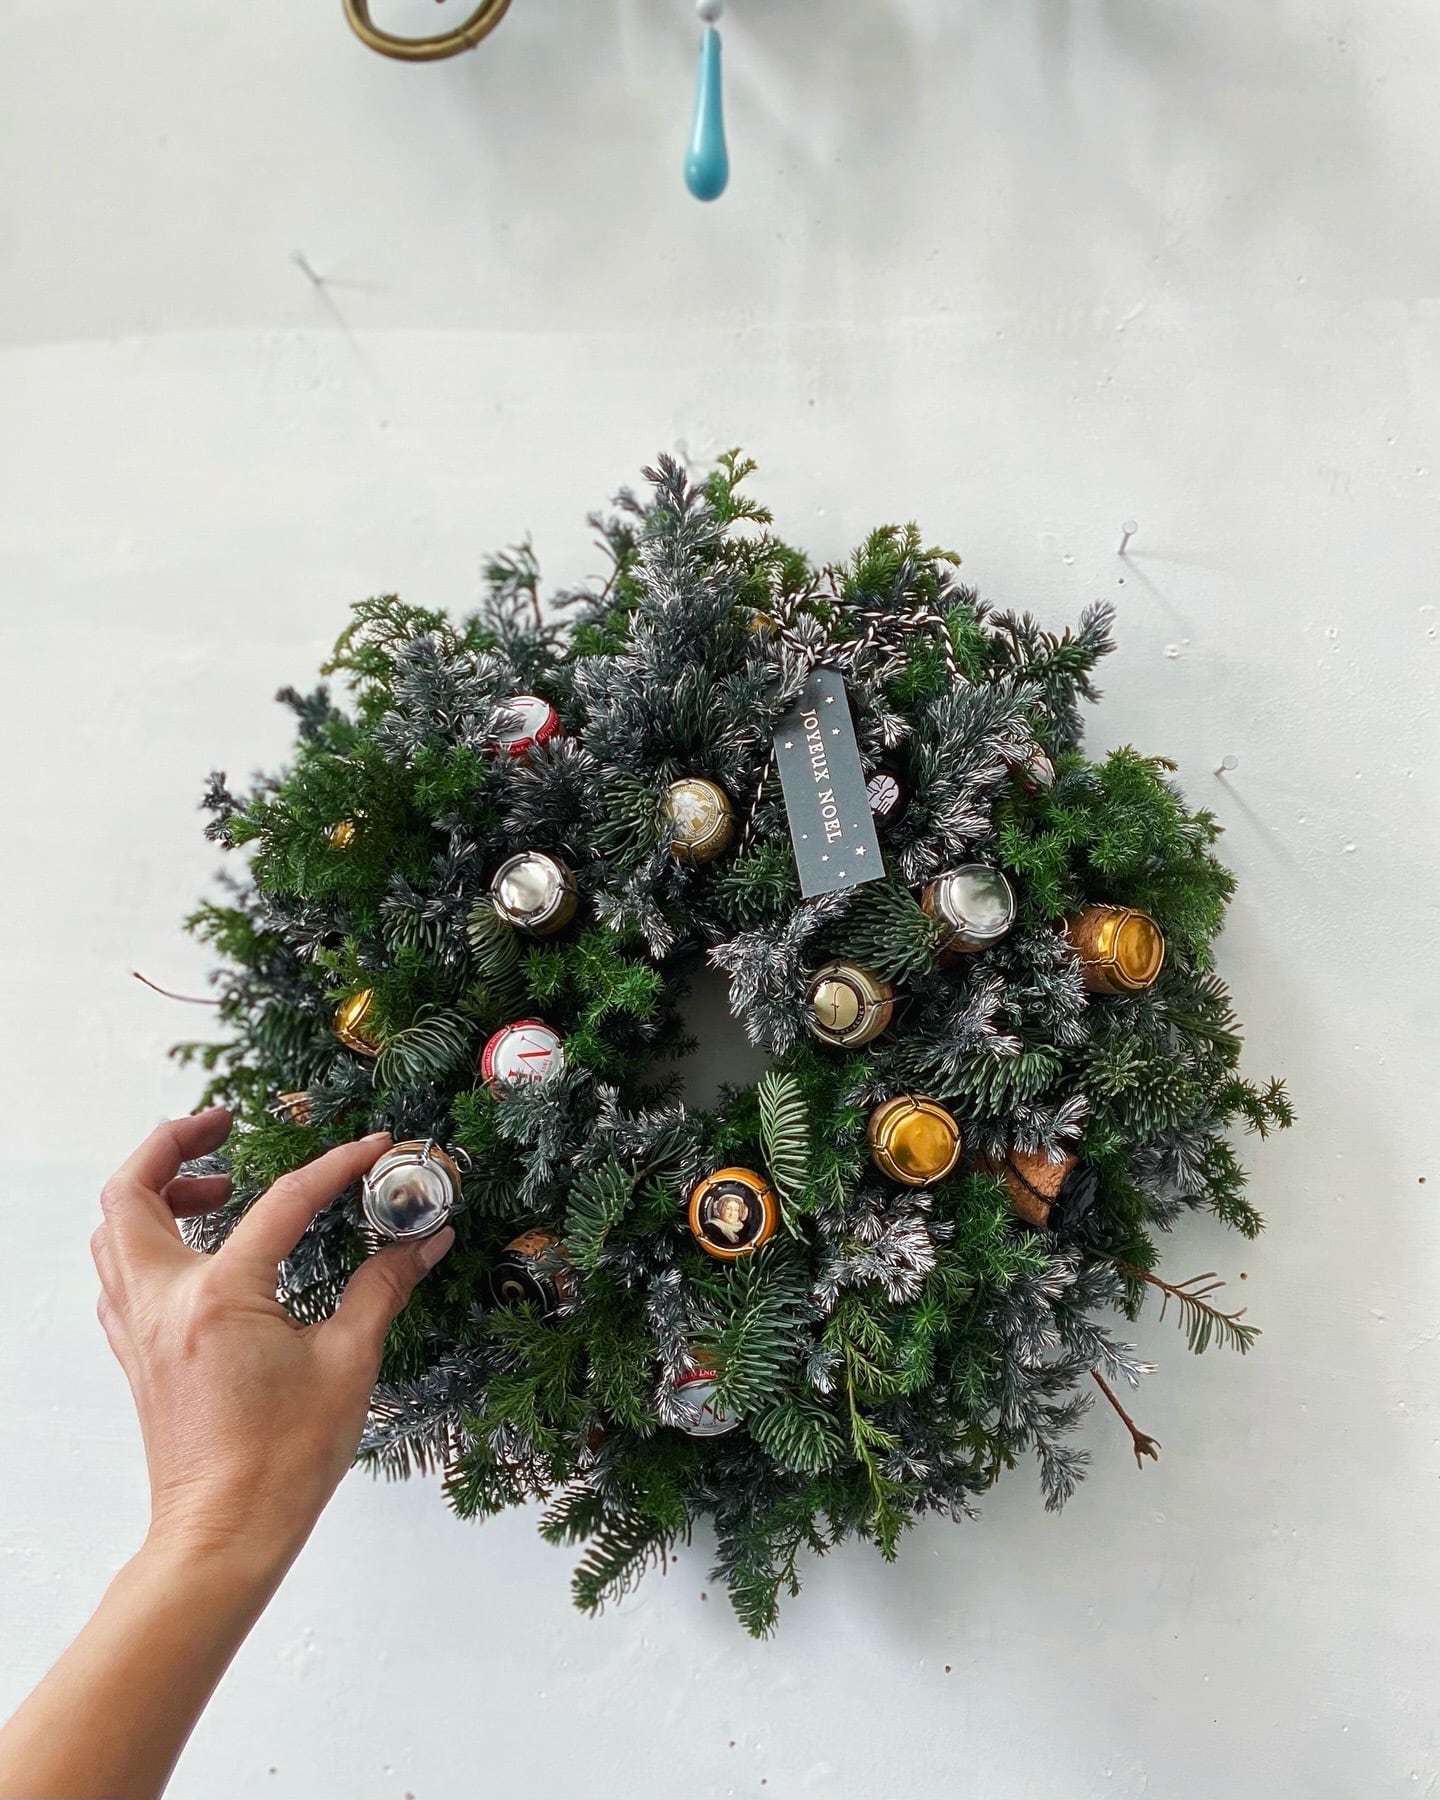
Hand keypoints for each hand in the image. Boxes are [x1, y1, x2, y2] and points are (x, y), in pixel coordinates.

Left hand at [92, 1108, 453, 1578]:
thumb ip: (383, 1288)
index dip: (335, 1165)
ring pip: (113, 1229)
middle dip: (174, 1141)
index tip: (373, 1147)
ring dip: (154, 1188)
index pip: (281, 1200)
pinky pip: (118, 1274)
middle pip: (131, 1190)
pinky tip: (198, 1250)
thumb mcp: (349, 1364)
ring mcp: (139, 1329)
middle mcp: (163, 1302)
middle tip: (226, 1123)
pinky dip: (148, 1240)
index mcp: (219, 1297)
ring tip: (216, 1181)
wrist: (224, 1535)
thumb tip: (421, 1241)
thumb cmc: (284, 1461)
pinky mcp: (137, 1354)